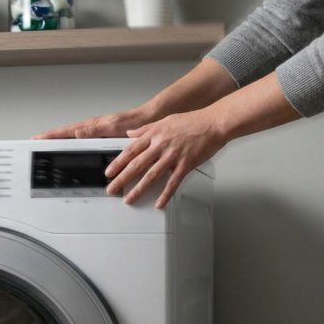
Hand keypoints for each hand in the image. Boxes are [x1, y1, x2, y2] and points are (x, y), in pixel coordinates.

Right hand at [31, 106, 157, 139]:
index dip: (51, 135)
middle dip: (50, 138)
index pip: (65, 131)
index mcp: (91, 126)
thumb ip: (94, 130)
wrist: (148, 120)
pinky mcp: (101, 138)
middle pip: (65, 134)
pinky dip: (73, 145)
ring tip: (47, 147)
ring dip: (60, 142)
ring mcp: (95, 133)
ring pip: (72, 138)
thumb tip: (76, 133)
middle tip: (36, 142)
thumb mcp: (112, 127)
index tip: (37, 138)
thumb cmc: (133, 122)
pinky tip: (72, 151)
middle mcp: (91, 129)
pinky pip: (83, 142)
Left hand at [105, 109, 226, 207]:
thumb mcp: (164, 120)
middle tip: (112, 189)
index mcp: (154, 134)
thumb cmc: (192, 121)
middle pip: (137, 164)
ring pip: (151, 175)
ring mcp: (173, 156)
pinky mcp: (186, 164)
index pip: (131, 150)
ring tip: (129, 199)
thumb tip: (130, 133)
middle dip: (122, 178)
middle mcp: (161, 145)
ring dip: (138, 189)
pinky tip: (159, 203)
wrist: (213, 123)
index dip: (118, 162)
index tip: (109, 172)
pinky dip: (165, 194)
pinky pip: (173, 182)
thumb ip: (145, 129)